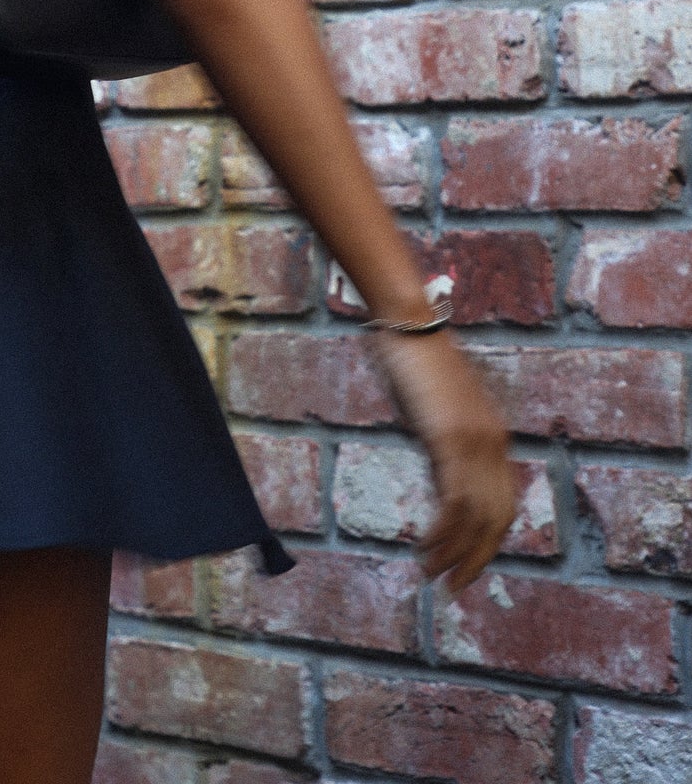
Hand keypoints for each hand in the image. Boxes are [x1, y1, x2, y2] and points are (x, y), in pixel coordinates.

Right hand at [371, 329, 516, 594]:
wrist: (409, 323)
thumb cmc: (414, 362)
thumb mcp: (435, 415)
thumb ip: (444, 449)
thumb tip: (441, 488)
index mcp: (494, 436)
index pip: (502, 505)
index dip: (487, 542)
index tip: (465, 566)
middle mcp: (494, 442)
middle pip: (496, 518)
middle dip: (476, 559)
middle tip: (453, 588)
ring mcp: (476, 440)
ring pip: (476, 517)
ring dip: (455, 553)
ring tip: (434, 577)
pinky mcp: (452, 438)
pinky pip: (455, 501)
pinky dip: (443, 533)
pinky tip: (427, 549)